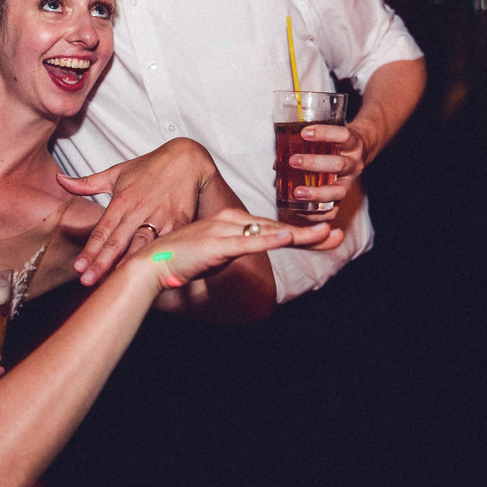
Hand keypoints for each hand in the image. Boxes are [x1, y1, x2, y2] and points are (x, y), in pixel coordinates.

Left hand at [57, 139, 213, 285]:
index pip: (102, 231)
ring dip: (128, 264)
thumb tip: (59, 180)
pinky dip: (162, 257)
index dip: (89, 250)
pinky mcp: (181, 221)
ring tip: (115, 283)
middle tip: (87, 281)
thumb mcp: (117, 172)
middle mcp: (139, 210)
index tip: (77, 268)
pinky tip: (154, 273)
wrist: (187, 158)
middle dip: (102, 263)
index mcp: (121, 201)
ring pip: (142, 245)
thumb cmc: (150, 167)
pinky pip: (169, 243)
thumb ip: (87, 183)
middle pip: (118, 241)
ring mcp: (161, 217)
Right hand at [140, 208, 336, 287]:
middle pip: (277, 228)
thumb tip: (244, 252)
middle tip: (336, 235)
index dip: (300, 233)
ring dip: (300, 235)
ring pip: (269, 232)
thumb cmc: (178, 260)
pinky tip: (288, 238)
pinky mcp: (217, 245)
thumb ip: (231, 250)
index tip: (324, 237)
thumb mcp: (213, 255)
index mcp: (230, 223)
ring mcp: (224, 232)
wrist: (149, 263)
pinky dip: (270, 240)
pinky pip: (248, 242)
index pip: (271, 228)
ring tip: (326, 235)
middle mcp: (230, 222)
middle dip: (309, 234)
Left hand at [282, 123, 369, 220]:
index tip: (304, 133)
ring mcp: (350, 183)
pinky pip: (334, 211)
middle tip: (294, 161)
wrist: (361, 150)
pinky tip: (299, 212)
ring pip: (339, 192)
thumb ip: (306, 142)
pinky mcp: (343, 198)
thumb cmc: (337, 141)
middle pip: (339, 164)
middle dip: (315, 163)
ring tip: (297, 193)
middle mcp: (354, 163)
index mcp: (352, 143)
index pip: (342, 135)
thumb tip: (277, 162)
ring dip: (316, 193)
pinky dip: (316, 214)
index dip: (325, 133)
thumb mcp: (329, 135)